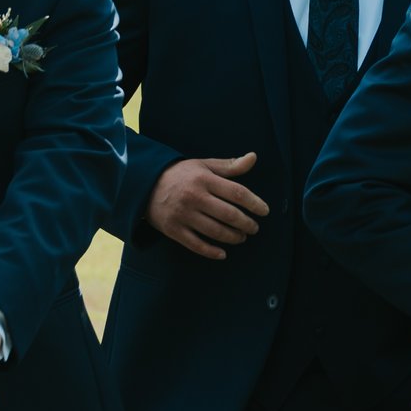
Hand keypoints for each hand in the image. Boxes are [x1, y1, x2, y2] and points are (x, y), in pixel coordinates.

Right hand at [149, 152, 268, 259]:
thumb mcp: (204, 165)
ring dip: (233, 237)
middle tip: (254, 228)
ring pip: (215, 231)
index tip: (264, 211)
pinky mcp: (173, 230)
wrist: (145, 184)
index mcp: (204, 179)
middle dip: (246, 224)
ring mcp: (183, 215)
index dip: (255, 203)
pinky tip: (223, 253)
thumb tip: (253, 157)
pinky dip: (212, 251)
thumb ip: (230, 166)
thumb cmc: (181, 174)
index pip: (237, 192)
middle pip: (229, 215)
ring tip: (241, 237)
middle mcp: (194, 197)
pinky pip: (196, 245)